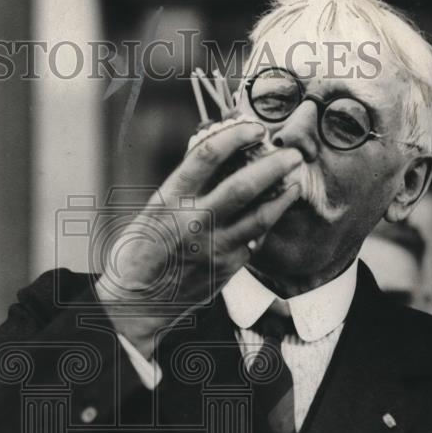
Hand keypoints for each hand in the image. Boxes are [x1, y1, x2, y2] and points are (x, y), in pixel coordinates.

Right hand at [96, 121, 302, 356]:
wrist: (136, 304)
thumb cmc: (139, 253)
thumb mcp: (152, 212)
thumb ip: (183, 188)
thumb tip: (218, 158)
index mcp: (168, 200)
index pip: (206, 156)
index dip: (235, 136)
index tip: (255, 127)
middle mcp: (192, 222)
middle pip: (243, 185)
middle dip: (274, 165)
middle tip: (293, 153)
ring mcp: (212, 247)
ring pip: (259, 216)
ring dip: (282, 196)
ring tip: (295, 182)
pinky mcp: (225, 269)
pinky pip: (254, 240)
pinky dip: (267, 223)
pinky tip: (275, 212)